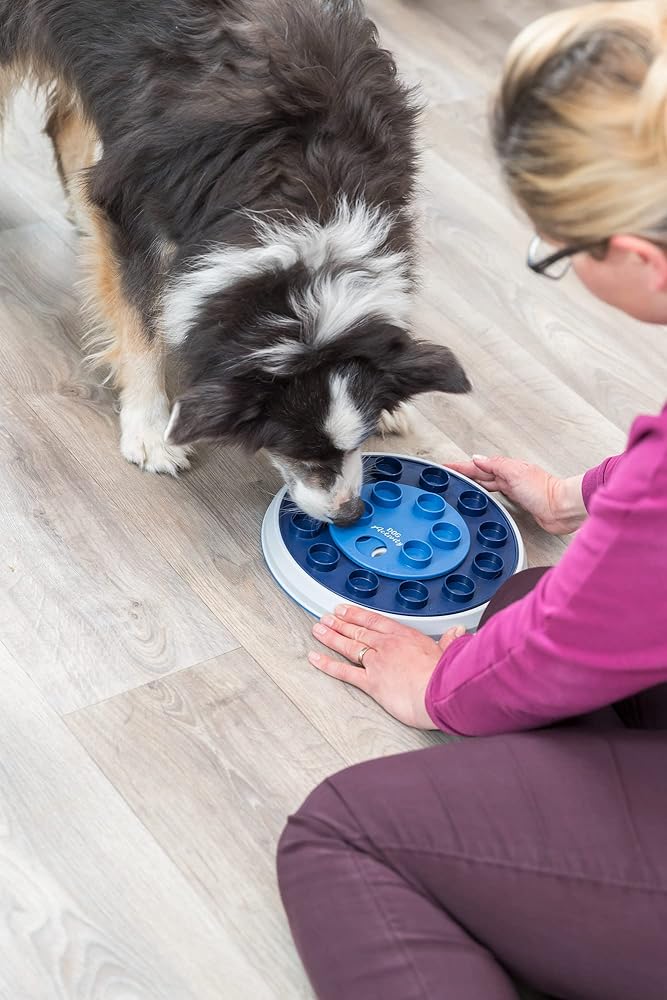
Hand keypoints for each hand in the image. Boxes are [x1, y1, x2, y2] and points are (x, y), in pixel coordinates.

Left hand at [309, 605, 465, 728]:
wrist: (440, 692)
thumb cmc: (446, 675)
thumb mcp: (448, 653)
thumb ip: (449, 642)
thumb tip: (457, 632)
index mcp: (405, 636)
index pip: (374, 621)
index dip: (357, 614)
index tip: (344, 609)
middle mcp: (387, 645)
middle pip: (358, 631)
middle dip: (340, 623)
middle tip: (326, 617)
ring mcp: (377, 662)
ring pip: (349, 645)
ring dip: (331, 636)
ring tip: (318, 629)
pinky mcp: (371, 682)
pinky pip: (344, 671)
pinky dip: (327, 664)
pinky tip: (315, 658)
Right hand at [447, 455, 585, 534]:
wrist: (560, 509)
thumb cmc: (544, 491)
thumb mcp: (514, 473)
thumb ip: (495, 465)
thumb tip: (477, 459)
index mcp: (507, 468)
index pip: (478, 465)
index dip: (461, 466)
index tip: (446, 466)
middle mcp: (509, 477)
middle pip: (481, 474)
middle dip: (464, 473)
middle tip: (447, 474)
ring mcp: (513, 489)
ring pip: (487, 483)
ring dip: (473, 482)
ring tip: (460, 482)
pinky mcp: (518, 502)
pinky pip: (496, 495)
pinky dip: (485, 494)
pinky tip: (483, 496)